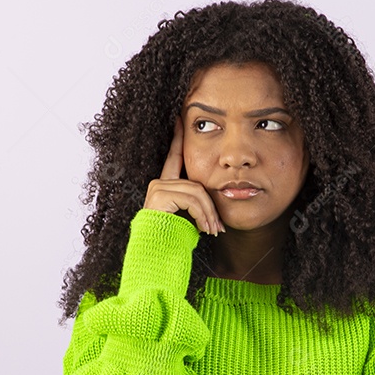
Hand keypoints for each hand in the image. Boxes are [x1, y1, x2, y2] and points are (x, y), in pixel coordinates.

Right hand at [143, 115, 225, 235]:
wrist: (156, 256)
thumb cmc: (171, 243)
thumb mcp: (189, 221)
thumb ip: (197, 207)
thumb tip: (216, 210)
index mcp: (164, 186)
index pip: (174, 157)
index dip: (178, 138)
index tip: (180, 118)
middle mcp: (158, 184)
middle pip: (196, 184)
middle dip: (210, 207)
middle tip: (218, 229)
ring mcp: (157, 188)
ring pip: (197, 192)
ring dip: (209, 214)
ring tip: (213, 232)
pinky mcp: (160, 194)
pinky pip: (192, 199)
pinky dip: (202, 215)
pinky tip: (204, 229)